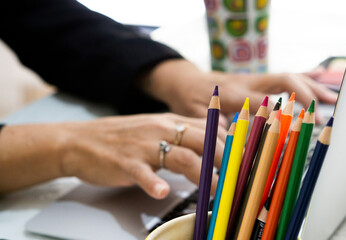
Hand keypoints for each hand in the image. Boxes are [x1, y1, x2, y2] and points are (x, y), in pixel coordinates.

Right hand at [0, 113, 225, 198]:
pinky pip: (143, 172)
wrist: (81, 141)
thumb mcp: (157, 129)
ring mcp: (144, 146)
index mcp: (172, 121)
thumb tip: (216, 143)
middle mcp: (162, 129)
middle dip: (226, 162)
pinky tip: (161, 193)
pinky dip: (153, 183)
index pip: (212, 129)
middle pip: (204, 141)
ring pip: (182, 157)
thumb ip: (184, 134)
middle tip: (239, 181)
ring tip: (216, 193)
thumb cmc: (124, 139)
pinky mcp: (125, 162)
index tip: (246, 161)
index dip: (233, 146)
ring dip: (204, 176)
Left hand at [143, 59, 336, 120]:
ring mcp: (254, 79)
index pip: (264, 102)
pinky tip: (319, 80)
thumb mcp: (197, 118)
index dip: (282, 114)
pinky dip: (302, 78)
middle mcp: (247, 82)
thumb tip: (239, 147)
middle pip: (282, 80)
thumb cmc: (189, 100)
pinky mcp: (256, 80)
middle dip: (305, 94)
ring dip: (311, 86)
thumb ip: (217, 130)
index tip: (299, 126)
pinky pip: (282, 77)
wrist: (185, 81)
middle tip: (321, 112)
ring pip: (287, 77)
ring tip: (331, 99)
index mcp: (234, 93)